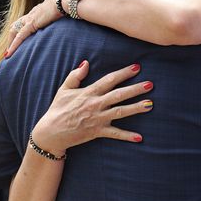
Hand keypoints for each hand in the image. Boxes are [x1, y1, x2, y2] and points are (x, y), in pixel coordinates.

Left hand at [4, 0, 64, 58]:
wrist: (66, 0)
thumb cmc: (68, 4)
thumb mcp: (62, 12)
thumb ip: (60, 16)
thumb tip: (68, 19)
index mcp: (39, 11)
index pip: (27, 20)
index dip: (21, 29)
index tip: (20, 38)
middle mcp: (32, 13)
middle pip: (17, 25)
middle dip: (12, 36)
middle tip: (10, 47)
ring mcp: (31, 18)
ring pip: (14, 30)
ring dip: (10, 42)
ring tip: (8, 53)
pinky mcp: (32, 24)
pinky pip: (20, 36)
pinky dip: (14, 45)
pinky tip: (9, 53)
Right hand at [32, 61, 154, 154]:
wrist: (51, 132)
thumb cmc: (57, 109)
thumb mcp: (64, 89)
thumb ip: (75, 75)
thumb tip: (86, 63)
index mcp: (89, 92)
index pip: (109, 80)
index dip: (123, 73)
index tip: (137, 67)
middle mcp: (95, 104)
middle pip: (119, 95)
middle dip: (135, 89)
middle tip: (150, 84)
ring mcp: (97, 119)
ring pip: (120, 112)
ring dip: (136, 108)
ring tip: (150, 105)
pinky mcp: (97, 132)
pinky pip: (114, 134)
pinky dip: (127, 136)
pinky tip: (139, 137)